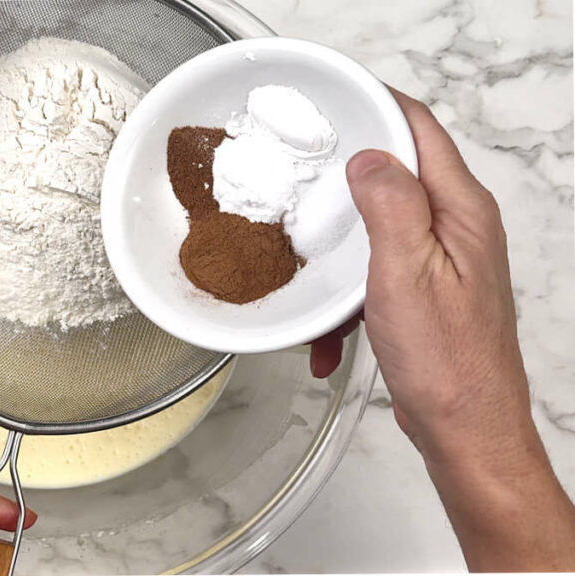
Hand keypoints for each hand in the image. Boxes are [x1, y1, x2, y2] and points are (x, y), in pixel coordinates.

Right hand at [314, 88, 574, 569]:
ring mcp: (442, 260)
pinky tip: (329, 334)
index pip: (420, 130)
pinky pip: (374, 275)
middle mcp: (457, 227)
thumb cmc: (446, 361)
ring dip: (339, 254)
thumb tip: (370, 157)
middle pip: (395, 174)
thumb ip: (391, 205)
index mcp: (461, 211)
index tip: (330, 105)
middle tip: (299, 183)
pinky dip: (346, 299)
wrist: (465, 429)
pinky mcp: (425, 292)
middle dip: (343, 181)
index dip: (375, 107)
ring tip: (312, 276)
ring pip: (377, 228)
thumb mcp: (407, 272)